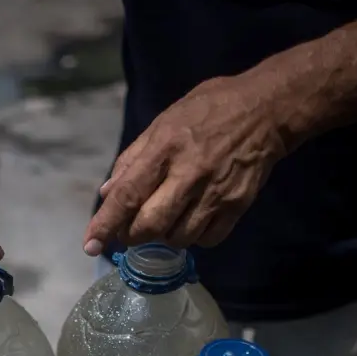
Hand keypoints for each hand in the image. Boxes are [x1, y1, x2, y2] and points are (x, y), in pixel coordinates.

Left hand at [83, 74, 291, 254]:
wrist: (266, 110)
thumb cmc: (209, 110)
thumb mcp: (164, 121)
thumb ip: (133, 158)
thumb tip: (107, 193)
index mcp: (165, 148)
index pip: (128, 195)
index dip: (105, 224)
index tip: (90, 245)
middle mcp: (188, 173)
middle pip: (150, 225)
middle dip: (133, 236)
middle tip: (130, 232)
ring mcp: (215, 192)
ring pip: (179, 238)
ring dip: (164, 238)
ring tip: (164, 222)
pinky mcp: (237, 205)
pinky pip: (208, 239)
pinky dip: (194, 238)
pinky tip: (191, 222)